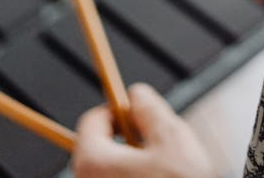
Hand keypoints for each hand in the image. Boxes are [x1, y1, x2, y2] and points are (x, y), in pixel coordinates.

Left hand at [73, 83, 211, 176]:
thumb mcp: (171, 138)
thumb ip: (150, 110)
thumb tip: (137, 94)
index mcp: (93, 162)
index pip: (92, 120)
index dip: (116, 109)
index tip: (136, 112)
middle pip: (100, 148)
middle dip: (128, 139)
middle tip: (157, 142)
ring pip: (112, 171)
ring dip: (135, 163)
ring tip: (165, 170)